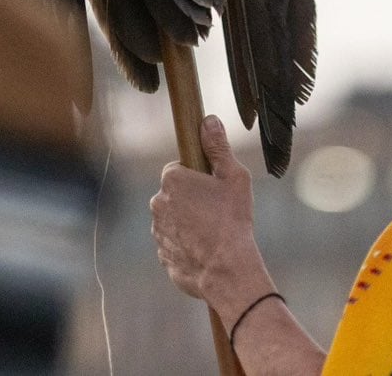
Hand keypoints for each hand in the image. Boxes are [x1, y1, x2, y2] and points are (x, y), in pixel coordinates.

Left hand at [150, 115, 273, 315]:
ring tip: (213, 234)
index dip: (197, 177)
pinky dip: (186, 245)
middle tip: (216, 211)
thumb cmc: (232, 221)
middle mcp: (157, 203)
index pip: (178, 169)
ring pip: (173, 220)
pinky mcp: (162, 255)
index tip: (213, 189)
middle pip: (174, 195)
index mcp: (172, 179)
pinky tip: (206, 251)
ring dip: (188, 223)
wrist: (227, 271)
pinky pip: (174, 243)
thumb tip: (208, 120)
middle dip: (191, 200)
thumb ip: (218, 147)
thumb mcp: (234, 177)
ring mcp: (157, 231)